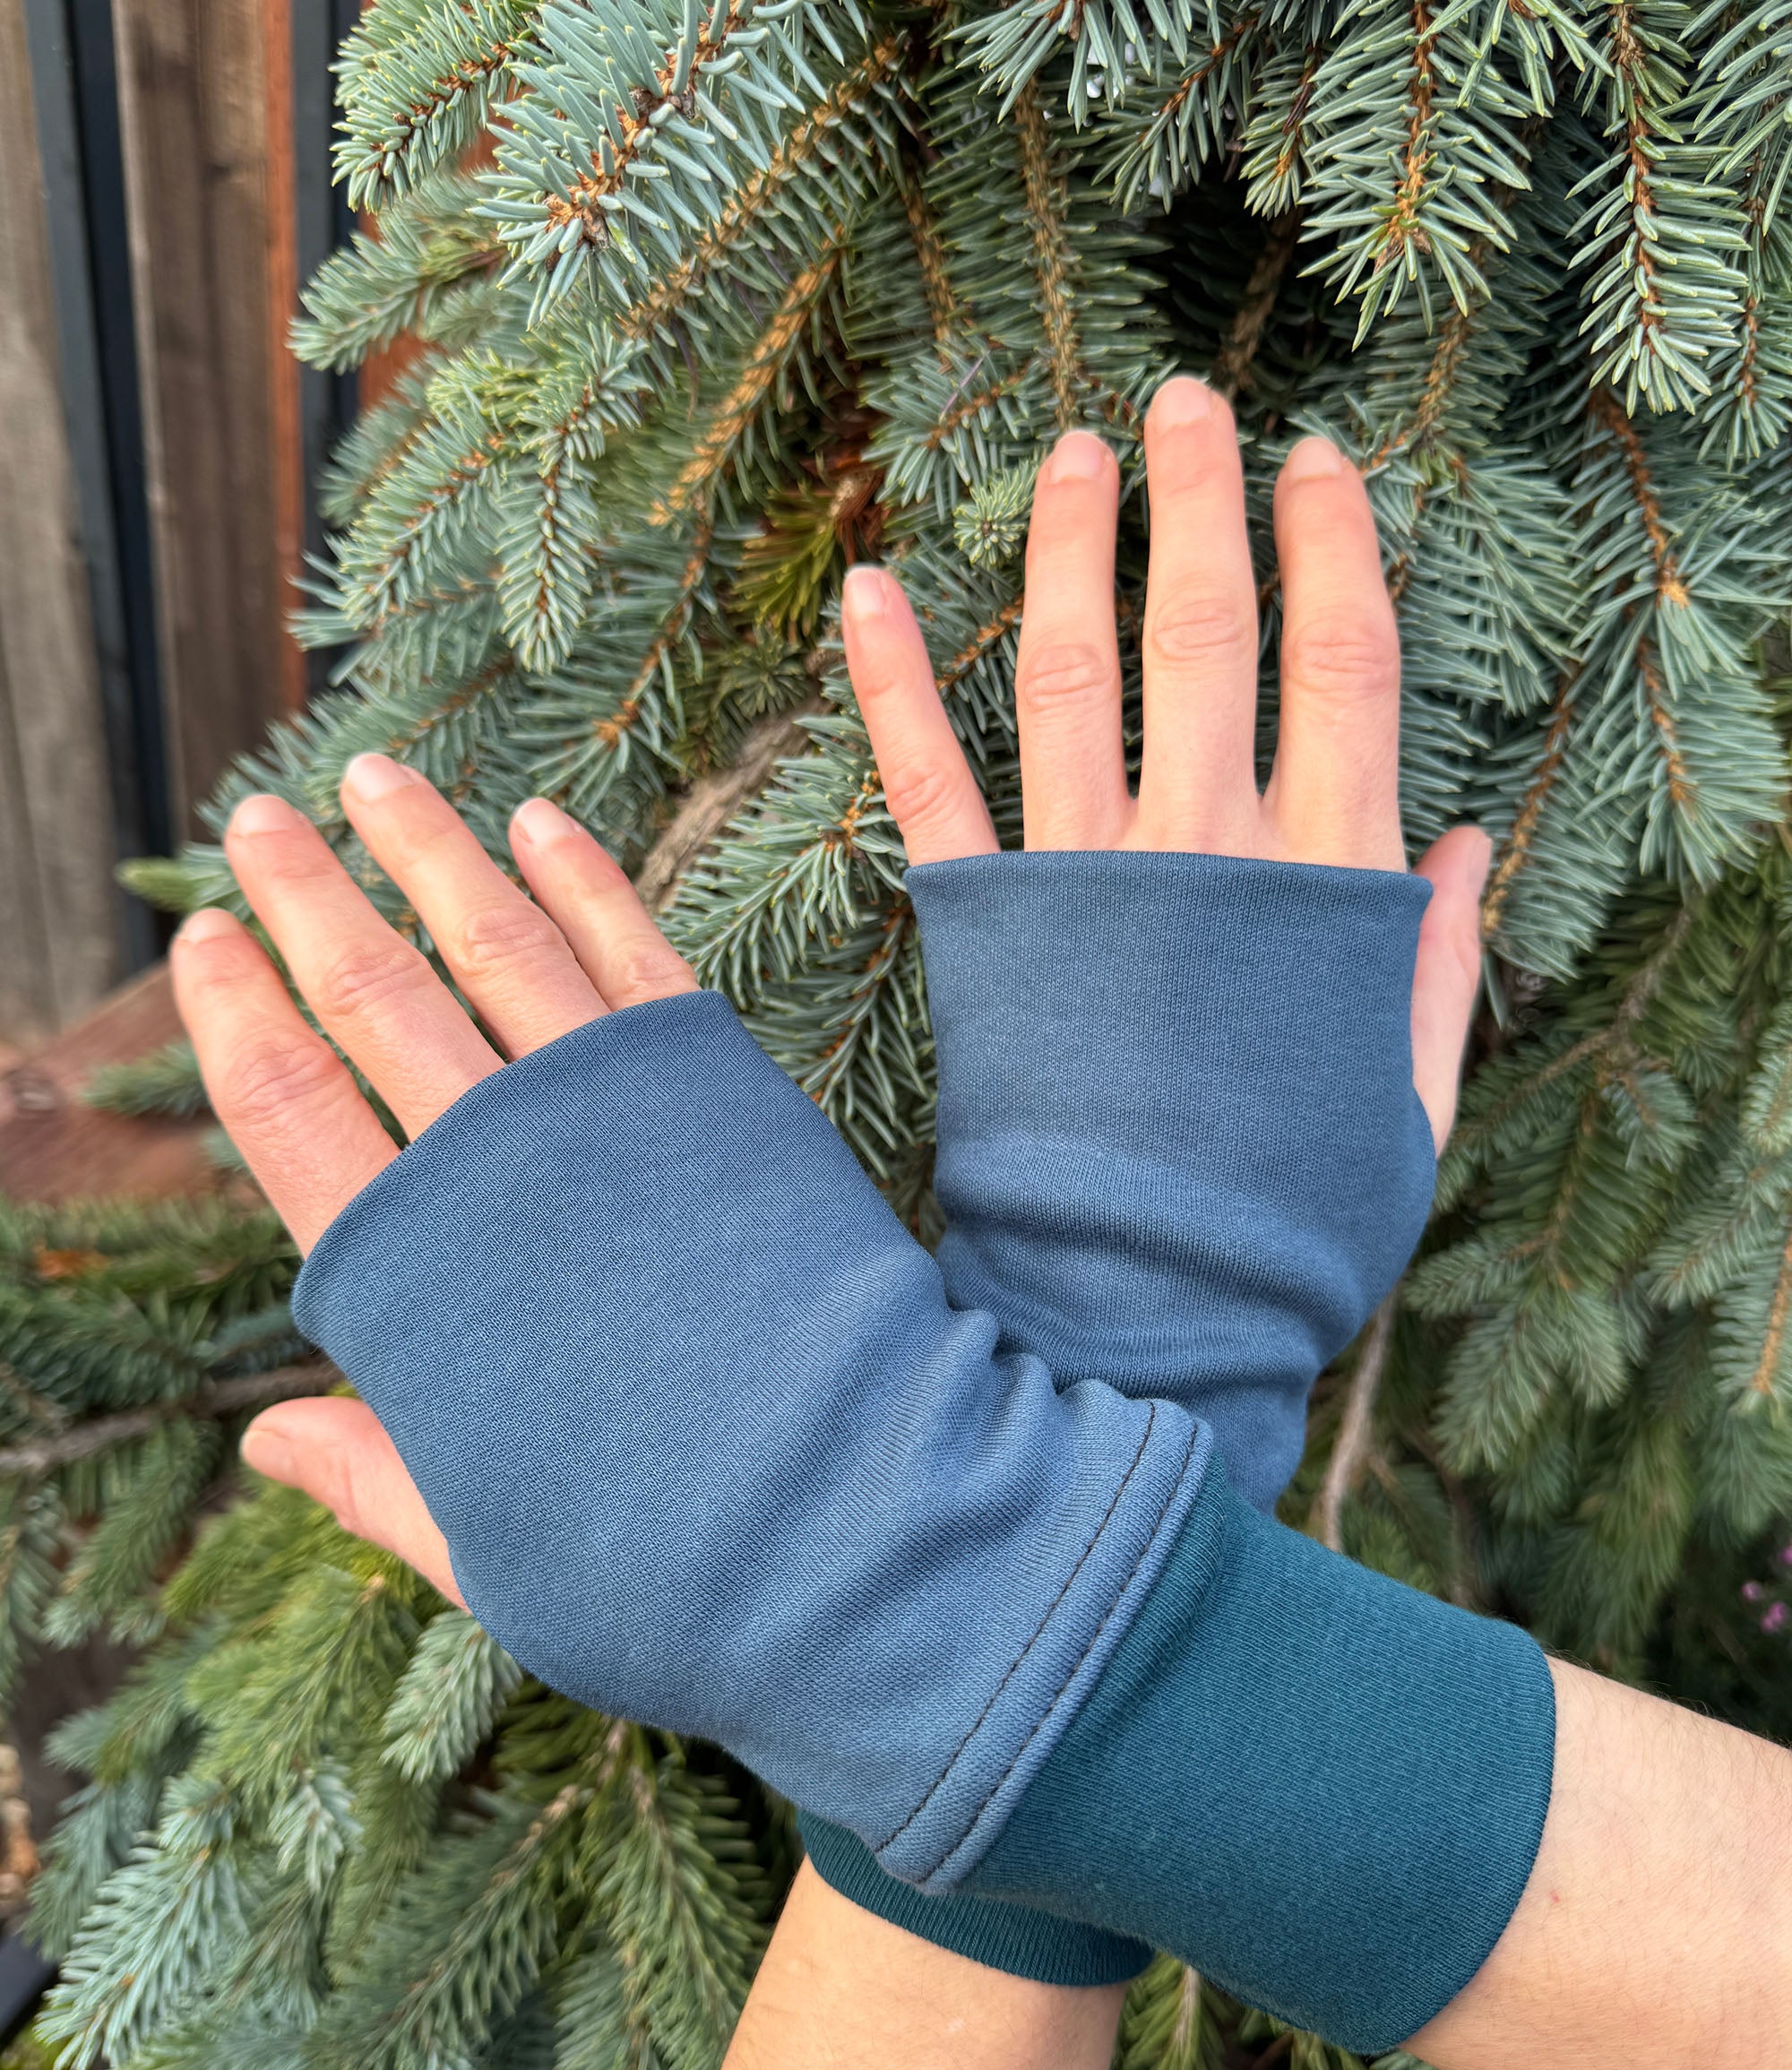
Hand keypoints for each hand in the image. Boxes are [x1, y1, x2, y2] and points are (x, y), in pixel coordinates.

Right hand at [174, 766, 699, 1601]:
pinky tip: (538, 821)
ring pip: (495, 946)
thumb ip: (377, 1480)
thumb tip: (264, 1443)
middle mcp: (502, 1178)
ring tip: (369, 773)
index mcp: (418, 1287)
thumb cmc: (668, 1574)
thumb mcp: (493, 1552)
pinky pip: (632, 955)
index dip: (237, 1019)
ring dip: (427, 851)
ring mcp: (615, 1120)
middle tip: (254, 819)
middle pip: (374, 1000)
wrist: (857, 1534)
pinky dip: (581, 881)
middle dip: (305, 900)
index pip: (289, 1113)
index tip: (204, 943)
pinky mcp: (721, 1093)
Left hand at [840, 378, 1487, 1150]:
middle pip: (1208, 632)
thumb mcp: (1409, 1098)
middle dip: (1198, 502)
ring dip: (1070, 548)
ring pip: (1074, 674)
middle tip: (1183, 401)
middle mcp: (1208, 851)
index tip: (1315, 460)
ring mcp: (1087, 883)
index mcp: (1330, 881)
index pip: (1343, 664)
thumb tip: (1472, 840)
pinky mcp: (983, 932)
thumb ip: (1438, 964)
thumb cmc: (1293, 1218)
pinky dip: (894, 684)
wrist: (1152, 1307)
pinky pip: (931, 784)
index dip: (1332, 547)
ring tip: (1070, 449)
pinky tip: (872, 590)